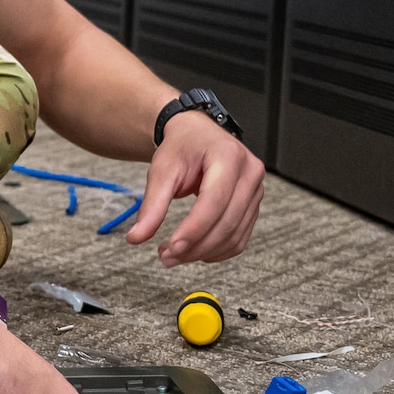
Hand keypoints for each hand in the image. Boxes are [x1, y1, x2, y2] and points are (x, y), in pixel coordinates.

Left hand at [127, 111, 265, 265]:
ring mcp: (256, 190)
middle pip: (227, 222)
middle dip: (196, 246)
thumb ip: (152, 204)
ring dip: (204, 253)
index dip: (194, 229)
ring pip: (235, 236)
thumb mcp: (162, 169)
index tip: (172, 247)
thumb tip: (137, 237)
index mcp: (228, 156)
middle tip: (167, 257)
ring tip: (175, 256)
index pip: (215, 201)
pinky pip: (240, 239)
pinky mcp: (253, 206)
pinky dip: (217, 252)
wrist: (197, 136)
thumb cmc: (182, 147)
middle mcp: (249, 172)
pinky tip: (195, 252)